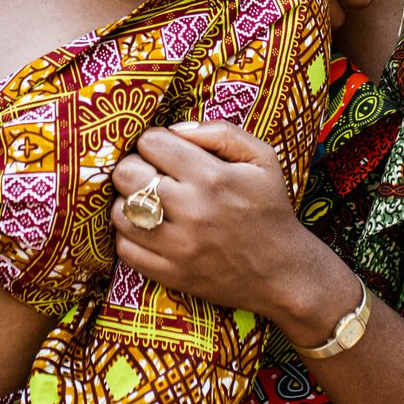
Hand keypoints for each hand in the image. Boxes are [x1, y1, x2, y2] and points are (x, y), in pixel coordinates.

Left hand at [108, 121, 317, 317]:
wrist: (283, 273)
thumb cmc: (270, 209)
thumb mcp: (262, 159)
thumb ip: (221, 133)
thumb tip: (176, 129)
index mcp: (212, 177)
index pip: (150, 143)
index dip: (155, 142)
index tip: (166, 152)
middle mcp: (191, 211)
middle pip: (126, 174)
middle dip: (136, 167)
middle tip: (153, 174)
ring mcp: (178, 247)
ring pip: (120, 211)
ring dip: (129, 201)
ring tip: (150, 202)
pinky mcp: (171, 274)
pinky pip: (125, 248)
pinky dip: (130, 235)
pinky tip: (148, 229)